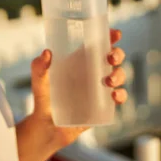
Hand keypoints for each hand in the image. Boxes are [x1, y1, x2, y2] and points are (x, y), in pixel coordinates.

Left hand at [29, 29, 127, 148]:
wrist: (47, 126)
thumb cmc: (44, 98)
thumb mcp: (39, 81)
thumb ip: (39, 67)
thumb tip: (47, 52)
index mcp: (80, 61)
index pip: (97, 44)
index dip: (109, 37)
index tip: (115, 33)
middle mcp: (92, 72)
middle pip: (113, 57)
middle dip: (118, 53)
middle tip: (110, 57)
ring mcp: (100, 88)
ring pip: (119, 75)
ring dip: (119, 75)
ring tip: (108, 81)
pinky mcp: (103, 105)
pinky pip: (119, 98)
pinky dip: (121, 95)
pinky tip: (115, 96)